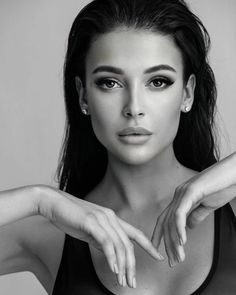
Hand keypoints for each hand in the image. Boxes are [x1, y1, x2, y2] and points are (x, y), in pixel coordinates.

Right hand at [37, 185, 162, 288]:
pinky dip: (111, 257)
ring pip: (119, 245)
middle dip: (132, 265)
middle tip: (132, 282)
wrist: (54, 203)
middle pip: (128, 244)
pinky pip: (106, 242)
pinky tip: (113, 269)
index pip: (135, 233)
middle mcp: (111, 217)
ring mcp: (102, 219)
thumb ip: (102, 239)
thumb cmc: (71, 216)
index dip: (149, 245)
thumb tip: (110, 252)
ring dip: (122, 266)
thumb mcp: (90, 229)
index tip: (159, 257)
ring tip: (123, 281)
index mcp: (112, 218)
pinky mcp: (92, 222)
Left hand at [151, 152, 235, 266]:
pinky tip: (182, 242)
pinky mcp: (191, 191)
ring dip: (174, 241)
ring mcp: (182, 192)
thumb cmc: (224, 186)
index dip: (160, 234)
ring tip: (179, 257)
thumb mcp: (208, 205)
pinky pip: (180, 213)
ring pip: (171, 220)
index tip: (159, 251)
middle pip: (166, 222)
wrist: (235, 173)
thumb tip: (188, 227)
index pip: (165, 218)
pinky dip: (179, 228)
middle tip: (173, 262)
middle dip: (167, 243)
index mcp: (181, 198)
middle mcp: (178, 195)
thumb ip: (196, 215)